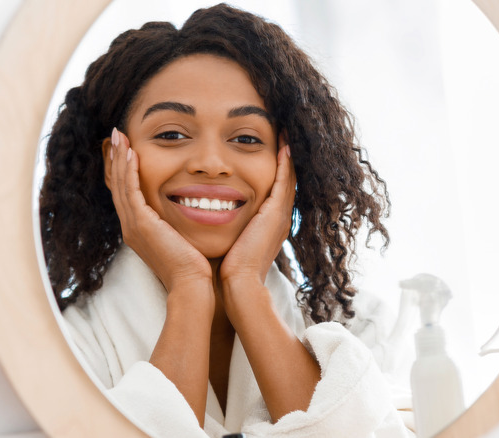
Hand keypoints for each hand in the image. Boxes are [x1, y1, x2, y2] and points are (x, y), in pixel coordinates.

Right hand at [107, 128, 211, 292]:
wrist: (192, 285)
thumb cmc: (194, 266)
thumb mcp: (182, 239)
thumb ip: (178, 223)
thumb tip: (191, 209)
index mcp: (140, 231)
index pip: (128, 194)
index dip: (125, 171)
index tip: (127, 149)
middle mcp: (131, 228)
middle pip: (118, 186)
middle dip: (117, 159)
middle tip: (117, 136)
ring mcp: (133, 227)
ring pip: (121, 185)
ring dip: (120, 159)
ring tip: (120, 137)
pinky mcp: (141, 225)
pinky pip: (131, 191)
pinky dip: (130, 171)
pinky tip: (132, 153)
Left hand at [220, 140, 295, 290]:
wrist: (238, 285)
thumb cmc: (228, 270)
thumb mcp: (230, 243)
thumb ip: (227, 230)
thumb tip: (210, 219)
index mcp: (269, 225)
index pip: (275, 191)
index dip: (275, 171)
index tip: (271, 151)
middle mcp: (279, 218)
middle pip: (286, 181)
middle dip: (284, 159)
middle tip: (283, 136)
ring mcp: (280, 216)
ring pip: (288, 178)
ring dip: (287, 155)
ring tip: (285, 134)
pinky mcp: (276, 214)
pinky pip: (284, 181)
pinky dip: (285, 163)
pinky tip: (283, 145)